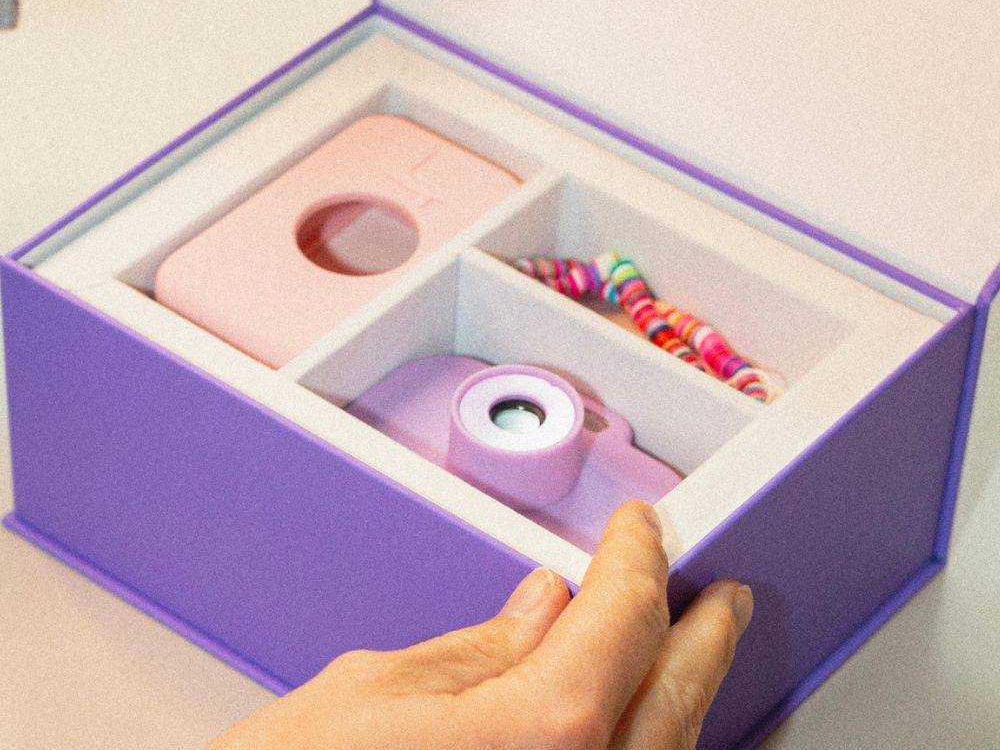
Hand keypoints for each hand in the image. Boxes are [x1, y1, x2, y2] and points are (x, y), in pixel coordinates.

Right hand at [207, 501, 752, 749]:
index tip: (638, 526)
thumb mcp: (367, 697)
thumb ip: (473, 650)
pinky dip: (653, 744)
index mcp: (536, 737)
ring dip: (689, 692)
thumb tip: (541, 606)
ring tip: (698, 646)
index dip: (635, 559)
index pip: (623, 620)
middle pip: (673, 695)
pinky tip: (648, 722)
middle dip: (701, 633)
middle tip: (716, 589)